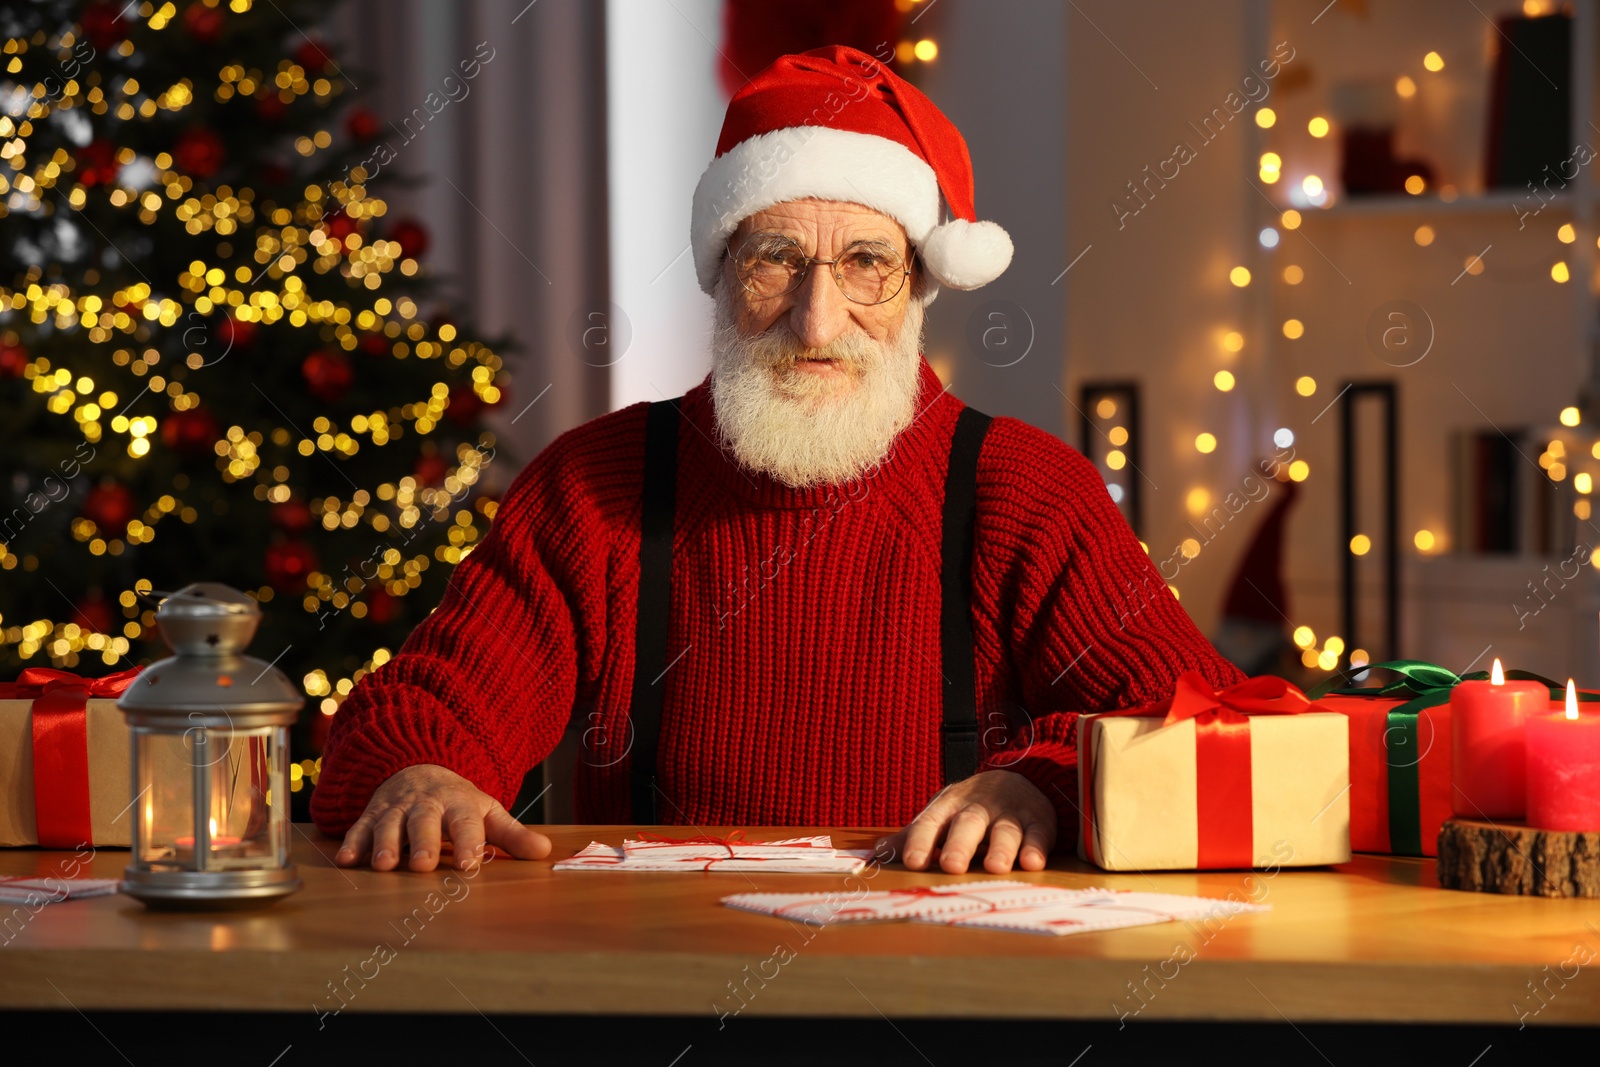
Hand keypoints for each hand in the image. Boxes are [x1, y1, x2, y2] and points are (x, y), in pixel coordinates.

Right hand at [333, 764, 551, 871]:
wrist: (419, 767)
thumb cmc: (458, 802)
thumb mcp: (487, 812)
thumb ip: (513, 835)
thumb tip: (545, 852)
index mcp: (459, 805)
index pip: (466, 824)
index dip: (468, 843)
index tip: (469, 865)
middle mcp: (426, 805)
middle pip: (424, 822)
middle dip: (422, 842)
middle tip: (421, 865)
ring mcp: (396, 809)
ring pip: (388, 825)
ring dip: (384, 844)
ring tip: (383, 866)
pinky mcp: (372, 814)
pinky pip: (360, 827)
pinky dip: (352, 842)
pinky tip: (347, 859)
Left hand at [877, 770, 1055, 874]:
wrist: (1019, 778)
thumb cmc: (971, 809)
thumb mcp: (941, 817)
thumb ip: (913, 836)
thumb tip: (876, 854)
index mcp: (950, 807)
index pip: (932, 823)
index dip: (921, 841)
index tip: (912, 863)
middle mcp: (979, 807)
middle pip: (968, 823)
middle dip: (960, 844)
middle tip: (952, 866)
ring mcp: (1011, 812)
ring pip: (1006, 829)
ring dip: (1001, 848)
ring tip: (996, 867)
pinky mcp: (1040, 820)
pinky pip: (1039, 833)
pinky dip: (1037, 847)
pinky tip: (1033, 862)